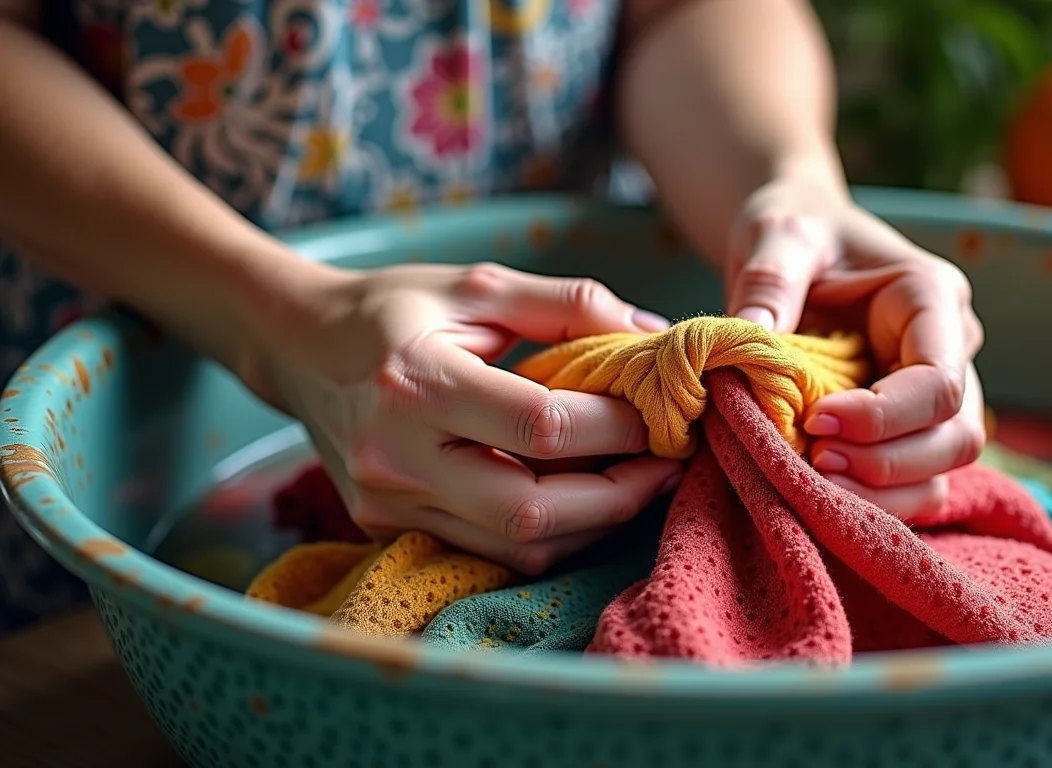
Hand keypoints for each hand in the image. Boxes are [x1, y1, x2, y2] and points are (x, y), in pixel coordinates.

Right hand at [252, 261, 682, 573]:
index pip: (539, 427)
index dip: (616, 427)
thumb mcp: (476, 285)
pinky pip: (490, 550)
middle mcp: (395, 455)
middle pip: (532, 509)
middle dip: (619, 494)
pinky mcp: (386, 526)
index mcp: (416, 382)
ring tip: (635, 480)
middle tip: (667, 463)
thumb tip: (652, 331)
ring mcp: (387, 502)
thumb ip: (567, 303)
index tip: (662, 413)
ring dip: (592, 521)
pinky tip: (580, 497)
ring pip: (517, 544)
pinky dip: (548, 531)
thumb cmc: (392, 308)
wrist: (297, 346)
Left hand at [724, 170, 985, 517]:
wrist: (796, 246)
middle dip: (887, 464)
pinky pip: (913, 483)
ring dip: (882, 494)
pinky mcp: (910, 427)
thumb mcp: (777, 238)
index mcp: (932, 298)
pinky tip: (816, 493)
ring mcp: (937, 395)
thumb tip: (750, 338)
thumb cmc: (795, 234)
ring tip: (809, 484)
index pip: (939, 382)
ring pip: (942, 472)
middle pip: (958, 437)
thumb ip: (768, 282)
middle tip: (812, 463)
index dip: (884, 417)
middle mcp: (952, 350)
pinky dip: (871, 500)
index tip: (815, 422)